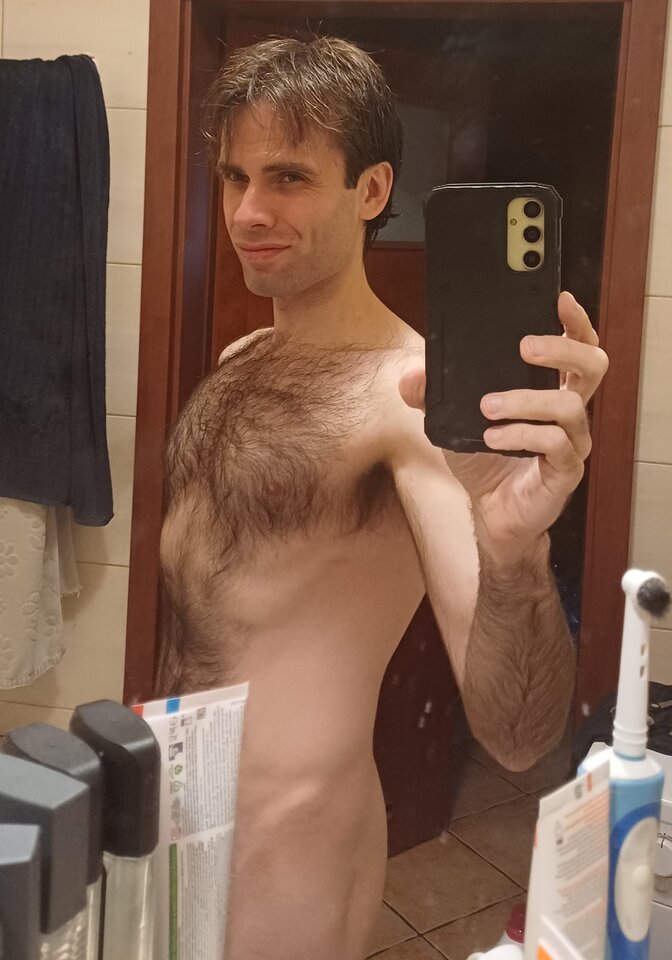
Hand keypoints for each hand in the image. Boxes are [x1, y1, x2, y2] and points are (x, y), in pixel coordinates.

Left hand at [399, 291, 608, 563]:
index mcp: (550, 388)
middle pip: (592, 366)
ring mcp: (571, 441)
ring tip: (488, 406)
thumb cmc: (483, 460)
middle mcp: (569, 411)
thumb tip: (413, 376)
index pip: (577, 346)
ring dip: (526, 400)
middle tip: (524, 347)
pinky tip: (492, 437)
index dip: (575, 321)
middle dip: (561, 349)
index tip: (560, 298)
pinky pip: (554, 444)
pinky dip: (520, 435)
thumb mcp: (450, 421)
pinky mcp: (564, 471)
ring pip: (570, 405)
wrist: (489, 513)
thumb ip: (432, 395)